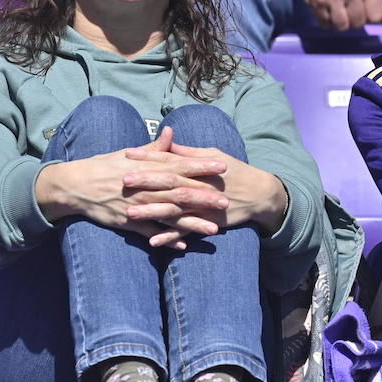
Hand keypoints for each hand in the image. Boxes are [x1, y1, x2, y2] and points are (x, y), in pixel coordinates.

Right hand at [35, 126, 229, 247]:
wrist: (77, 185)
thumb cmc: (106, 166)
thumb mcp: (130, 154)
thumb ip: (154, 147)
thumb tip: (171, 132)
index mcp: (148, 167)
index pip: (180, 166)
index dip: (202, 167)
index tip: (223, 166)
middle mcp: (146, 186)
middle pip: (180, 192)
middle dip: (204, 197)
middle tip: (226, 201)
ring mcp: (138, 206)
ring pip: (170, 216)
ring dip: (192, 223)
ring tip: (214, 229)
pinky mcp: (128, 222)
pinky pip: (151, 233)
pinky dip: (166, 240)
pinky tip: (183, 246)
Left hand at [125, 132, 288, 237]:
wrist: (258, 193)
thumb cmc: (234, 171)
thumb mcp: (213, 155)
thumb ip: (188, 151)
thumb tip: (168, 140)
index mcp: (197, 167)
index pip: (169, 159)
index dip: (149, 156)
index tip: (128, 154)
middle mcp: (197, 185)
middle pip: (168, 182)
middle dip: (145, 181)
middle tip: (122, 181)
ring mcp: (201, 204)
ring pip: (172, 208)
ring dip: (150, 212)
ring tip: (129, 213)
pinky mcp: (206, 221)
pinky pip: (185, 231)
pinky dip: (170, 237)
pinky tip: (152, 241)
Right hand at [293, 0, 381, 30]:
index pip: (375, 17)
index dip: (370, 18)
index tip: (365, 13)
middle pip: (358, 23)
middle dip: (355, 21)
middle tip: (350, 13)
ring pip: (342, 26)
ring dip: (341, 23)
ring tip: (338, 14)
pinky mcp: (316, 1)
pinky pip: (325, 24)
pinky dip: (327, 22)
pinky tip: (327, 12)